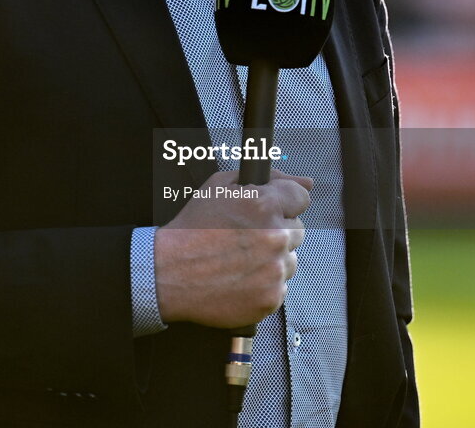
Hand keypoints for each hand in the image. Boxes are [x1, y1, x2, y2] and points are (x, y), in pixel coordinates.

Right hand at [153, 169, 312, 327]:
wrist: (170, 271)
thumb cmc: (193, 228)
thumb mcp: (220, 185)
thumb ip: (269, 177)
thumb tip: (305, 181)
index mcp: (264, 205)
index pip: (301, 197)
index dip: (285, 202)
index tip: (274, 210)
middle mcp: (275, 237)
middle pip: (297, 229)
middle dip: (277, 229)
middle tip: (248, 236)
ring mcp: (275, 270)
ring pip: (290, 259)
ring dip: (273, 258)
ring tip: (241, 258)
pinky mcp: (270, 298)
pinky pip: (281, 286)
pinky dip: (265, 283)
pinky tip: (241, 276)